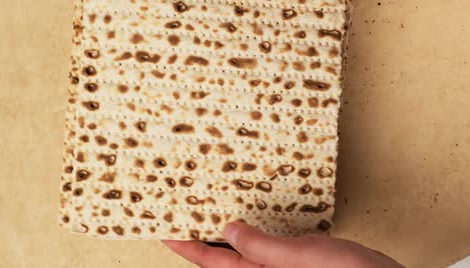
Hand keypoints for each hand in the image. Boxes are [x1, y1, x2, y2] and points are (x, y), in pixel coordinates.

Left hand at [163, 221, 402, 267]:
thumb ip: (263, 247)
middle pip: (223, 257)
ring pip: (242, 249)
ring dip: (223, 232)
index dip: (187, 246)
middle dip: (201, 237)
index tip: (165, 230)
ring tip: (206, 208)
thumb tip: (229, 231)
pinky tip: (249, 214)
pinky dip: (250, 229)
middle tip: (180, 212)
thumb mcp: (303, 257)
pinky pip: (262, 244)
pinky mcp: (293, 259)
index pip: (214, 262)